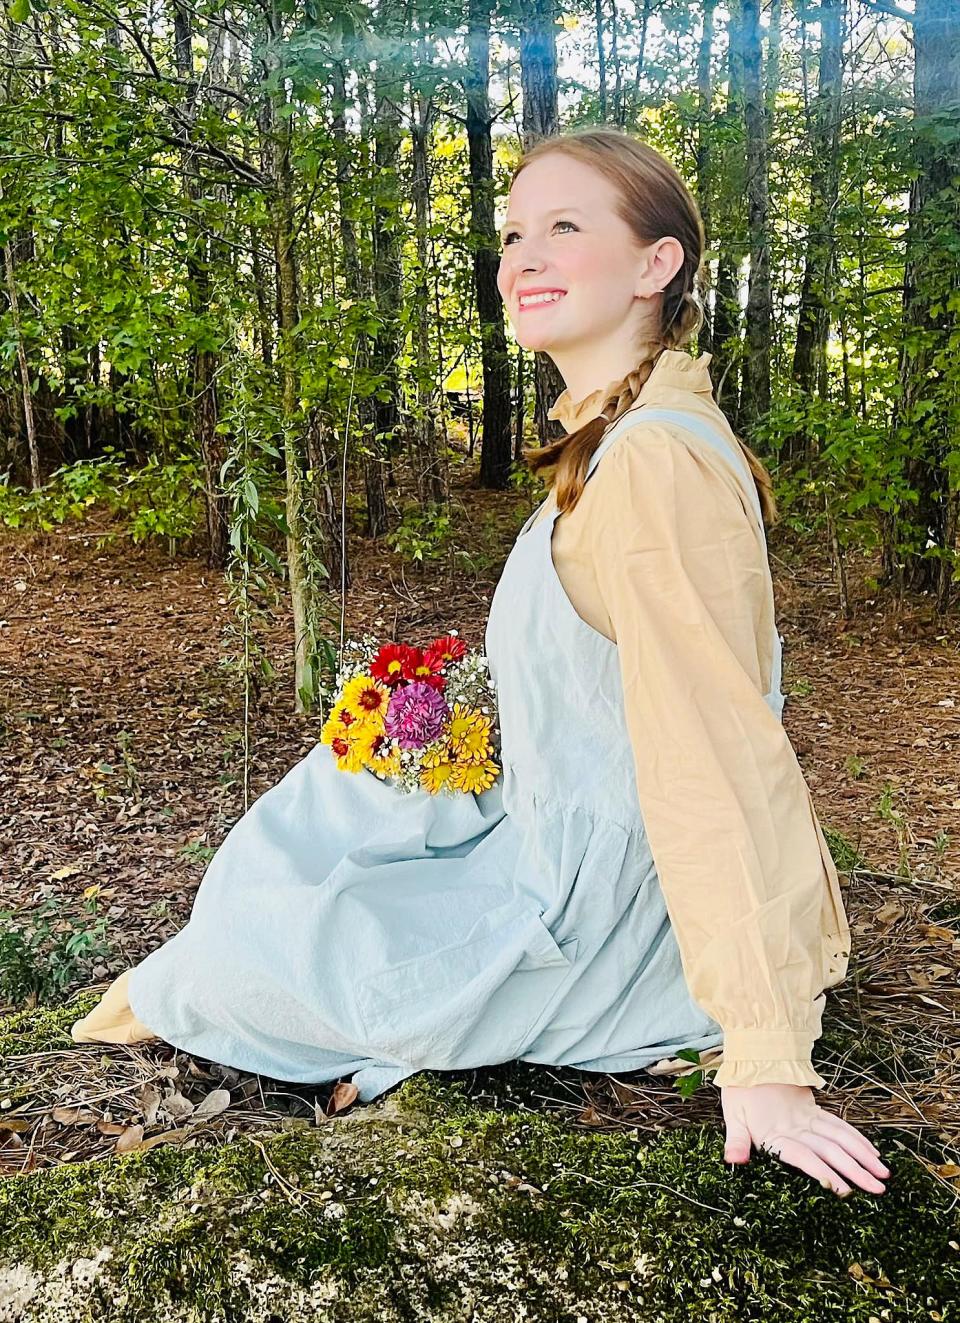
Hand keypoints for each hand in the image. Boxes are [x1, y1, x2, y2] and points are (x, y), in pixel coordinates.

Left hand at [721, 1082, 889, 1196]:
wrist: (754, 1055)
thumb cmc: (740, 1088)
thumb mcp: (732, 1114)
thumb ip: (736, 1141)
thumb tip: (732, 1162)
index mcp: (776, 1133)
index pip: (804, 1156)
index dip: (824, 1173)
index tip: (846, 1192)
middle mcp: (797, 1126)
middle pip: (830, 1151)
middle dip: (856, 1172)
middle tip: (879, 1190)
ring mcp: (809, 1117)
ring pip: (841, 1138)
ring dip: (863, 1156)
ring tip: (884, 1175)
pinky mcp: (814, 1109)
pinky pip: (839, 1125)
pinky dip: (857, 1139)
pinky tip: (872, 1152)